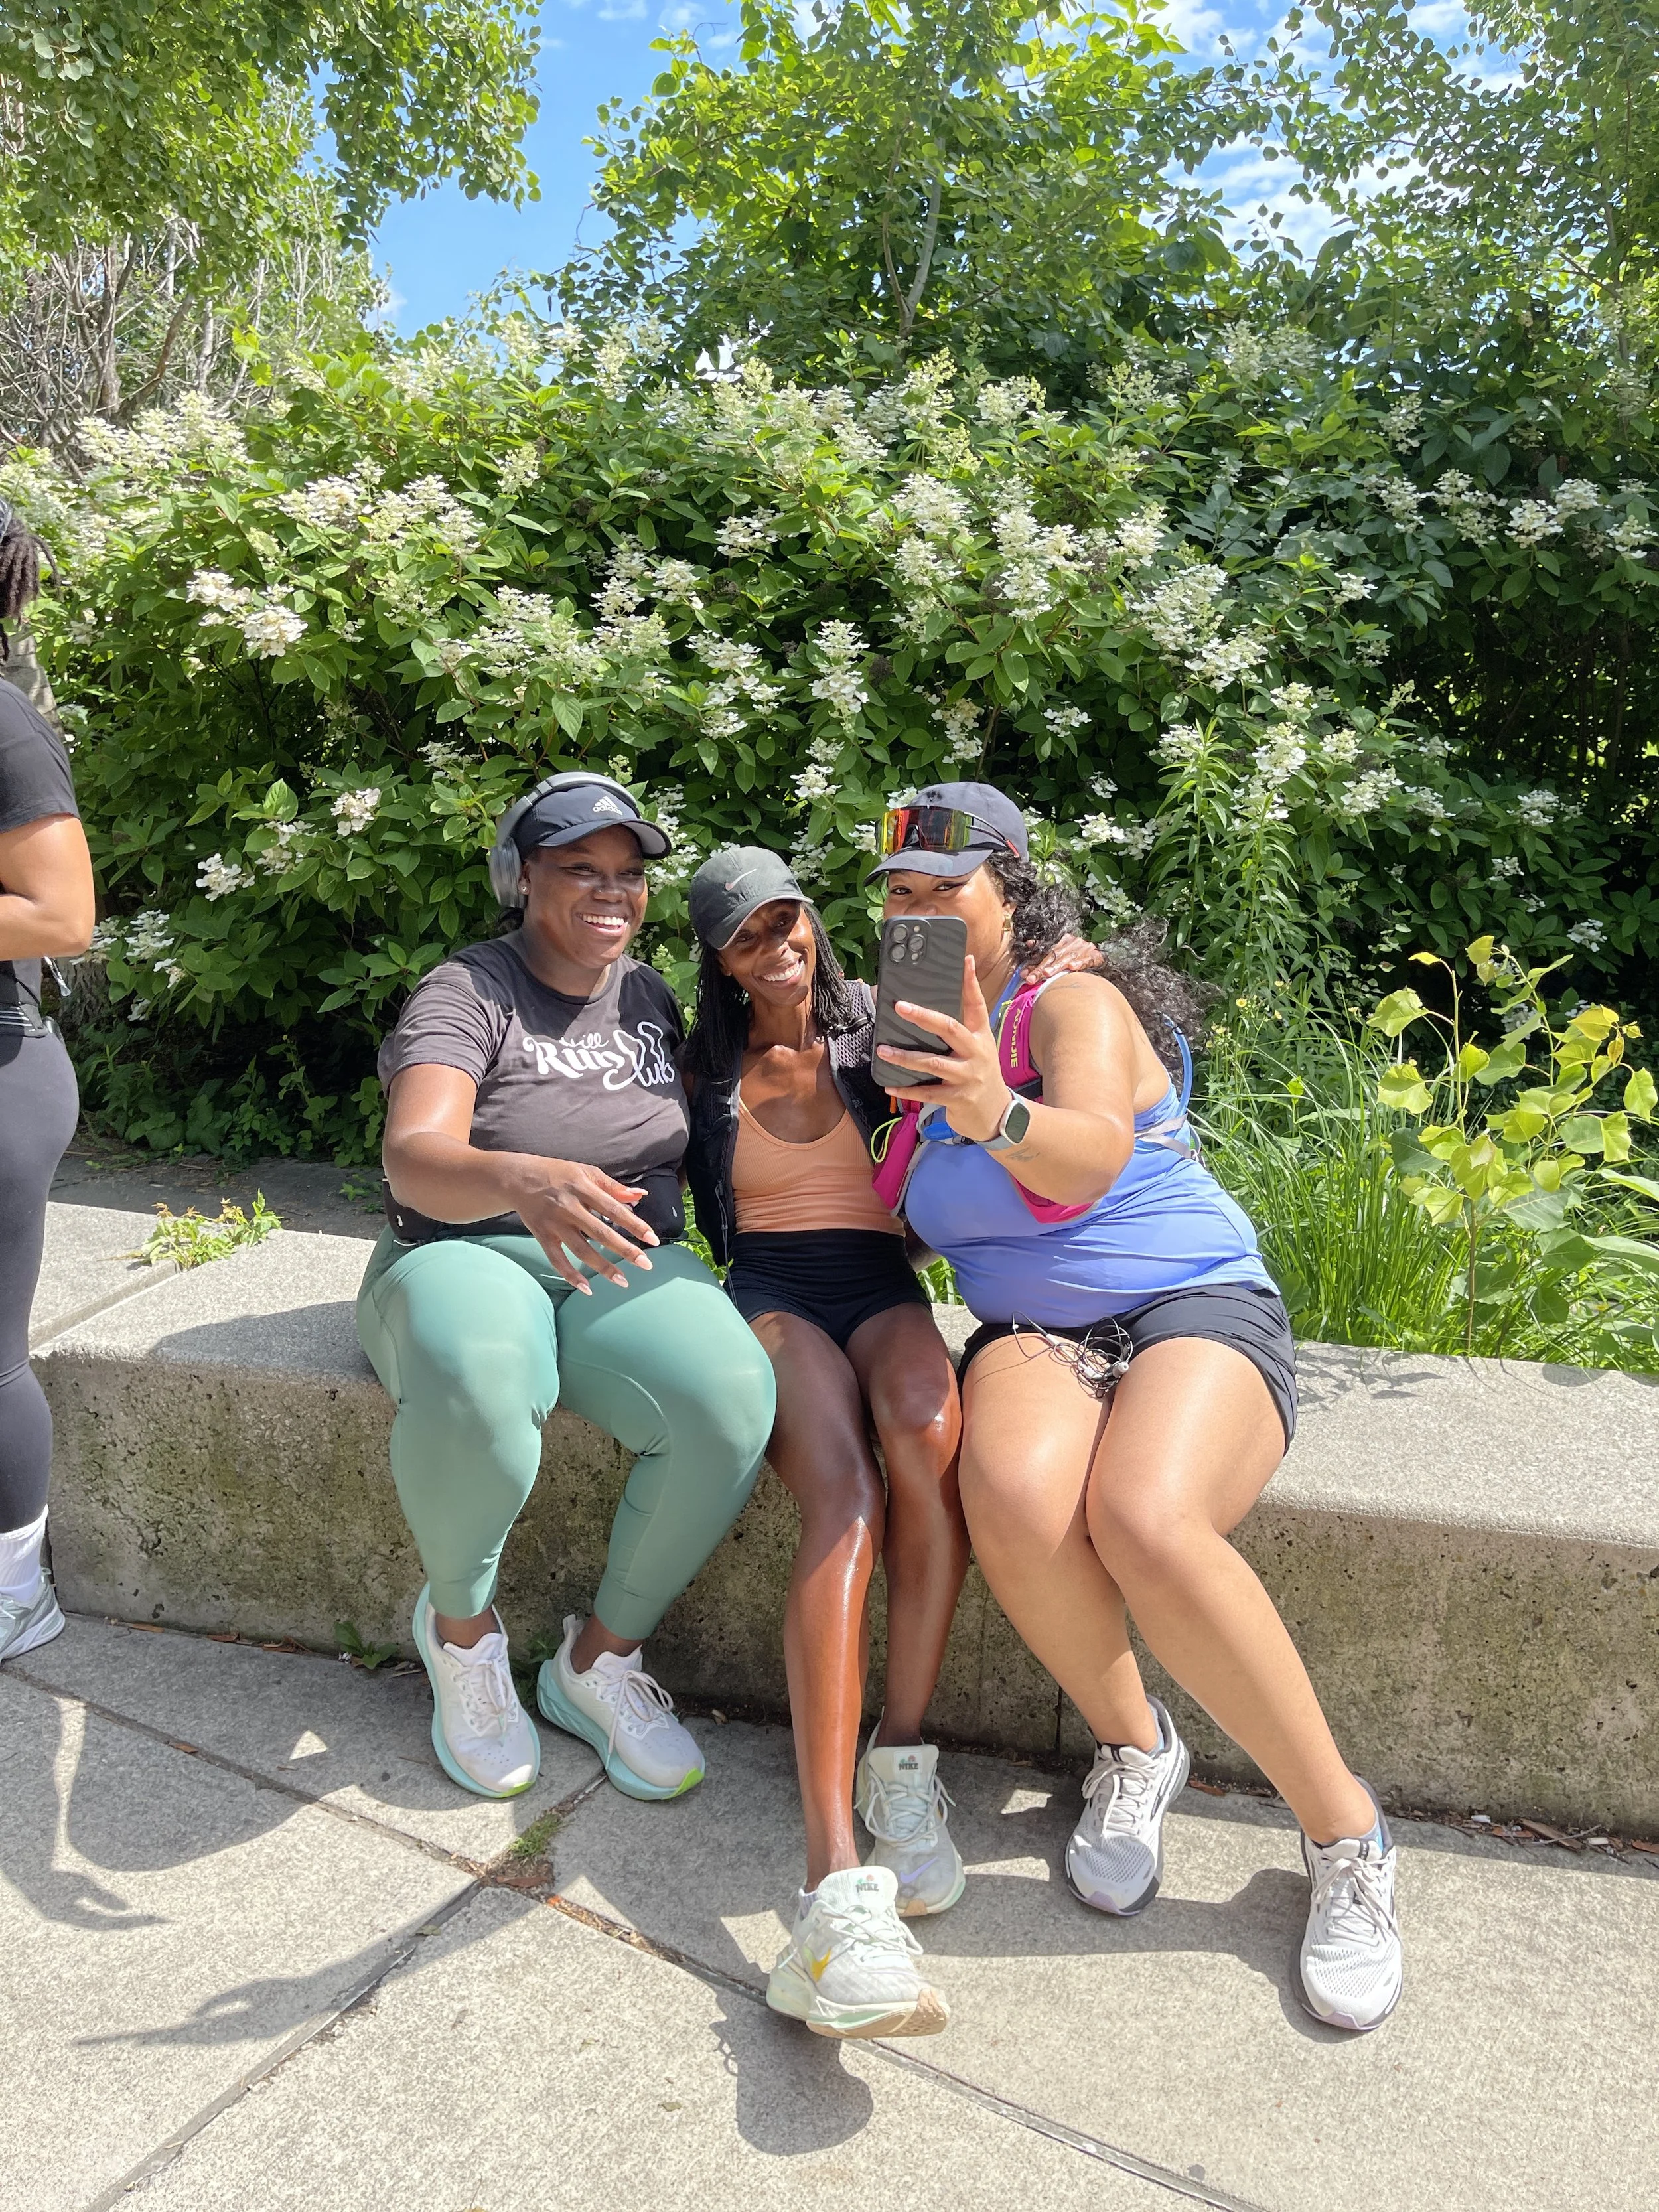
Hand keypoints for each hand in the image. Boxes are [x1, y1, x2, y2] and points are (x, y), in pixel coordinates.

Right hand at [512, 1161, 658, 1291]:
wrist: (517, 1178)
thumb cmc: (557, 1173)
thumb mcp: (586, 1172)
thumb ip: (613, 1187)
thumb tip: (641, 1195)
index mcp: (583, 1187)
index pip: (614, 1209)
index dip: (635, 1225)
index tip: (652, 1240)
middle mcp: (569, 1207)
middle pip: (601, 1233)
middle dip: (626, 1250)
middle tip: (646, 1265)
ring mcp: (554, 1223)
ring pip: (582, 1250)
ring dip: (603, 1267)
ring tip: (623, 1281)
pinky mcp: (542, 1236)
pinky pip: (557, 1260)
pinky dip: (571, 1275)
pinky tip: (588, 1288)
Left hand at [883, 956, 1011, 1145]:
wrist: (998, 1116)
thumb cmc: (981, 1076)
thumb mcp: (978, 1050)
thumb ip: (959, 1032)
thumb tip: (926, 1014)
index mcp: (981, 1037)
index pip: (977, 1004)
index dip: (971, 982)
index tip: (965, 959)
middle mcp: (976, 1053)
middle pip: (949, 1028)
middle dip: (923, 1016)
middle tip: (899, 1006)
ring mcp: (968, 1076)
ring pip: (932, 1063)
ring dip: (904, 1057)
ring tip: (882, 1050)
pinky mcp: (959, 1098)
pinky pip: (927, 1093)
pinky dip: (906, 1089)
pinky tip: (889, 1084)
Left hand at [1025, 932, 1103, 986]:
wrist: (1103, 957)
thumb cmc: (1079, 957)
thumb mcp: (1062, 956)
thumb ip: (1044, 960)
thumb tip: (1026, 966)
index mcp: (1063, 941)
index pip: (1046, 952)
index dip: (1035, 964)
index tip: (1025, 974)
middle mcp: (1072, 942)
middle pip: (1054, 955)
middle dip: (1042, 968)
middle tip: (1032, 978)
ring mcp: (1084, 948)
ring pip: (1067, 957)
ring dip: (1057, 967)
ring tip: (1047, 973)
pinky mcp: (1095, 955)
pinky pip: (1086, 959)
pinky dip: (1079, 963)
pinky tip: (1072, 967)